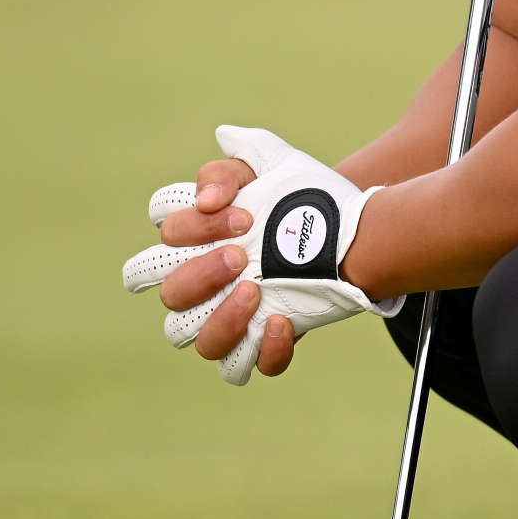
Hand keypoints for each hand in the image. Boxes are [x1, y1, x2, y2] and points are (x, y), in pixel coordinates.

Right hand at [121, 125, 399, 386]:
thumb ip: (244, 153)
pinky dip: (261, 350)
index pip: (164, 233)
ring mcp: (230, 315)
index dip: (190, 226)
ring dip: (218, 318)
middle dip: (199, 273)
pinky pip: (242, 366)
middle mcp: (204, 281)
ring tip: (254, 290)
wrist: (352, 232)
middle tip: (240, 255)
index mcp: (197, 236)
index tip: (242, 214)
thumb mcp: (280, 165)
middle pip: (169, 291)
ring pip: (192, 338)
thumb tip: (218, 158)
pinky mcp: (260, 342)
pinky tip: (283, 321)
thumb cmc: (304, 199)